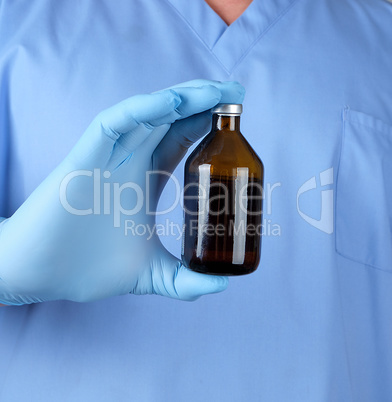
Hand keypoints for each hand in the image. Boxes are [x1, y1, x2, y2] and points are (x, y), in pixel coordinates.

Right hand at [0, 80, 244, 303]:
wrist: (40, 274)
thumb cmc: (88, 268)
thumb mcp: (150, 274)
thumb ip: (184, 282)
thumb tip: (221, 287)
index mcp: (146, 179)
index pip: (181, 141)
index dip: (206, 124)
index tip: (235, 115)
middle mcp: (130, 161)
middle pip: (170, 120)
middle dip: (202, 101)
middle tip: (235, 91)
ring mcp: (108, 157)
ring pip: (148, 114)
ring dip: (181, 98)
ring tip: (214, 90)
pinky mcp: (85, 158)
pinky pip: (114, 123)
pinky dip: (143, 110)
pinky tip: (173, 104)